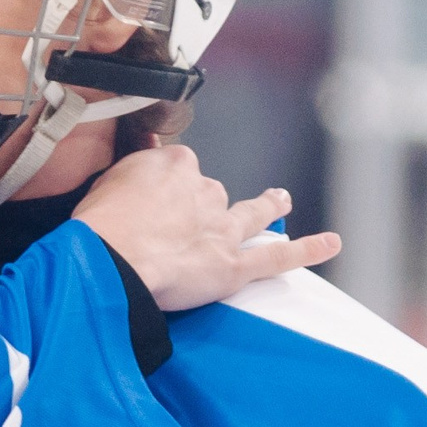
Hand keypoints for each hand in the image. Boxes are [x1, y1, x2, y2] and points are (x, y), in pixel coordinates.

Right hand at [73, 146, 337, 311]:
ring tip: (281, 200)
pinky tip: (329, 243)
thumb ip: (129, 173)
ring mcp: (222, 228)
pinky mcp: (233, 265)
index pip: (180, 171)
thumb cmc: (97, 228)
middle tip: (181, 230)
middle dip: (203, 210)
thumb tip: (139, 161)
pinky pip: (275, 258)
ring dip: (268, 207)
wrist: (109, 260)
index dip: (168, 191)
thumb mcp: (102, 184)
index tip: (156, 202)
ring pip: (253, 214)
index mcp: (173, 165)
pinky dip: (306, 250)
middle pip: (212, 195)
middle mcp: (204, 190)